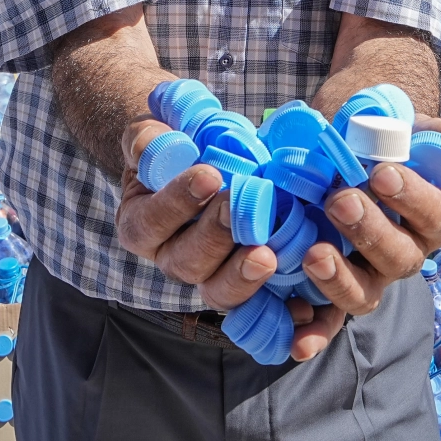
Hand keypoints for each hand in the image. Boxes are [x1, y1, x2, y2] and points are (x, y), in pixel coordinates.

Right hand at [115, 119, 281, 310]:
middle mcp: (171, 256)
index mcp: (142, 224)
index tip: (209, 175)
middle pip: (186, 263)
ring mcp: (208, 273)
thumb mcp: (152, 132)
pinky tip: (298, 303)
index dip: (177, 203)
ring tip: (266, 255)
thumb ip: (145, 138)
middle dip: (214, 236)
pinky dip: (277, 308)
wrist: (203, 160)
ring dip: (242, 275)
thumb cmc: (175, 144)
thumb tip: (149, 148)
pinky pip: (256, 306)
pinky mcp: (243, 282)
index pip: (151, 222)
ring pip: (218, 289)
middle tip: (238, 207)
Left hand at [293, 115, 440, 359]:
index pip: (434, 215)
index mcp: (428, 219)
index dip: (412, 197)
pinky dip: (314, 336)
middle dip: (370, 230)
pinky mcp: (332, 295)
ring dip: (341, 279)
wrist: (335, 154)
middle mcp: (403, 255)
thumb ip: (425, 133)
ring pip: (365, 294)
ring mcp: (368, 278)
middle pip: (399, 257)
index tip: (382, 172)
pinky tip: (296, 344)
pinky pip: (328, 323)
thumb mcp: (400, 130)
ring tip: (314, 253)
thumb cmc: (373, 144)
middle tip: (339, 199)